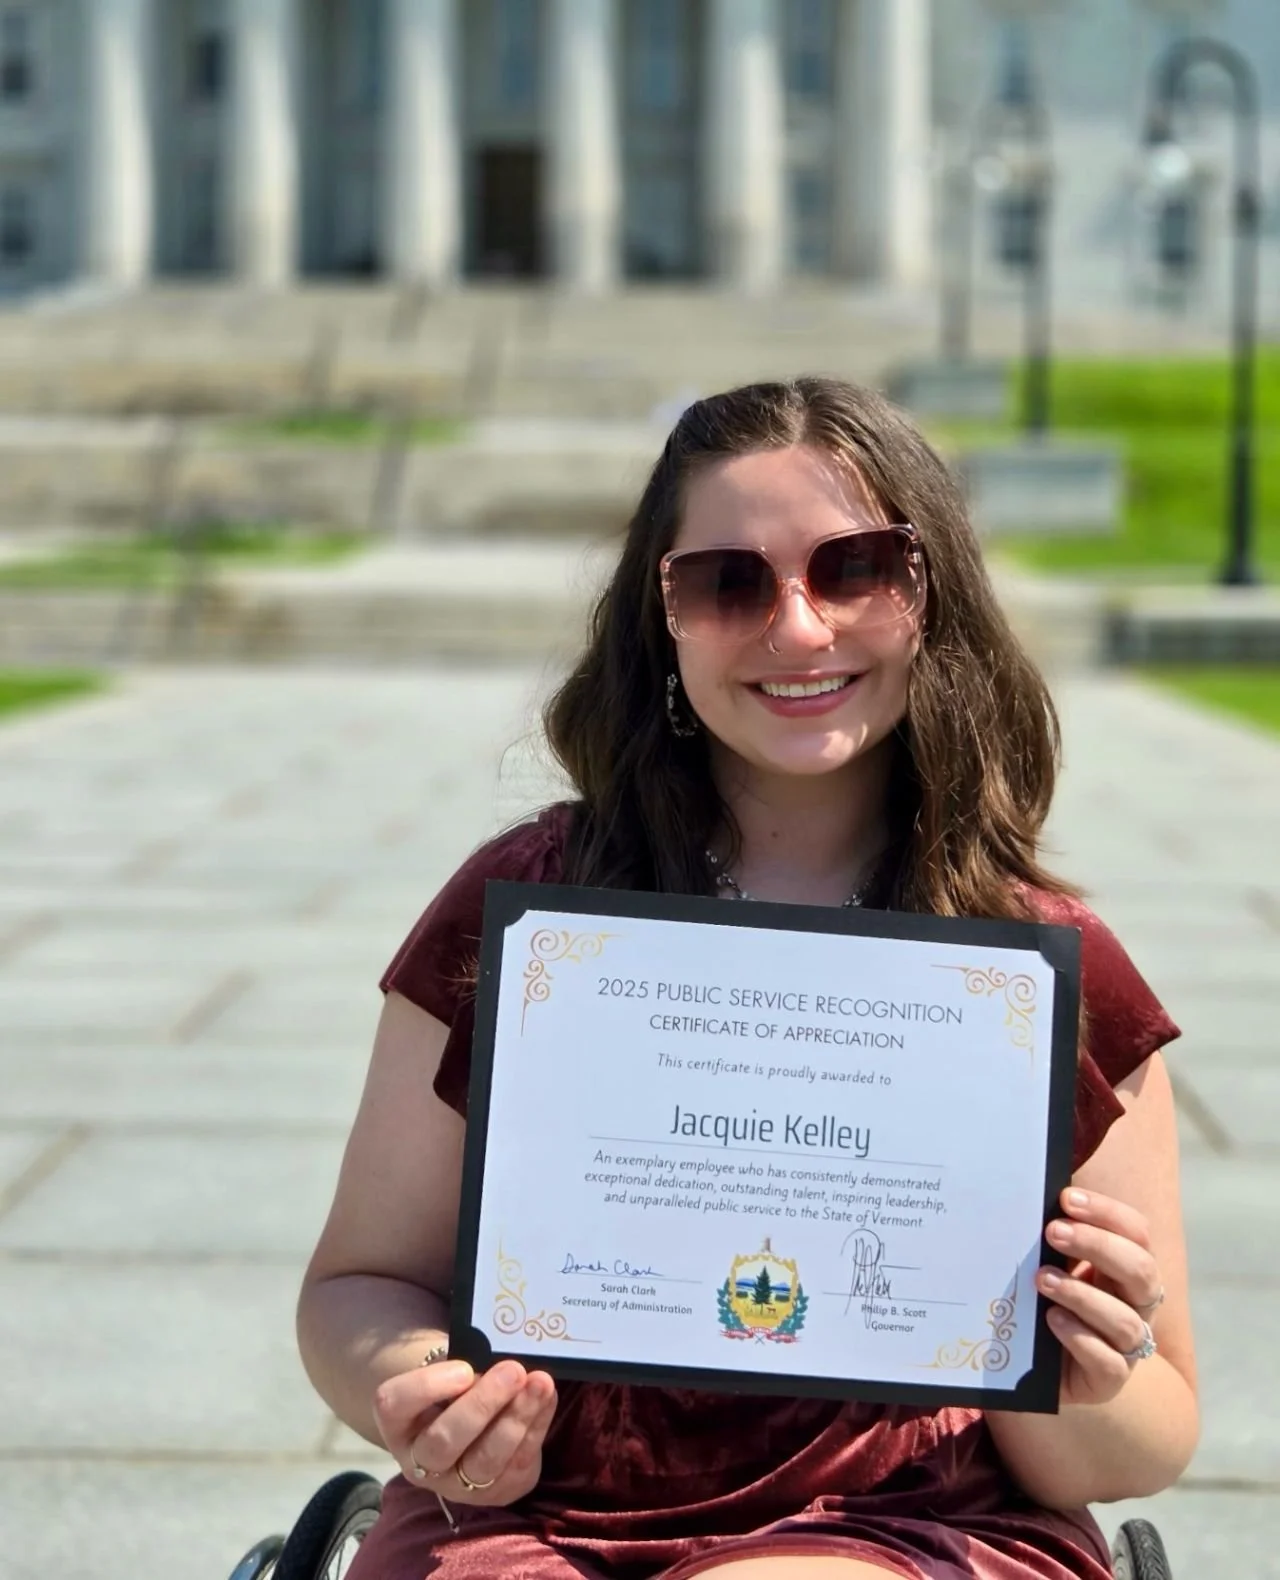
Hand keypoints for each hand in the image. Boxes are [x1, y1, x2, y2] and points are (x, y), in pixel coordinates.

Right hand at [373, 1357, 557, 1505]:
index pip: (394, 1406)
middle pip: (443, 1441)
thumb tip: (501, 1360)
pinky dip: (536, 1428)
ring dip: (517, 1419)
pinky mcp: (496, 1493)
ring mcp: (457, 1485)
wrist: (466, 1424)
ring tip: (541, 1383)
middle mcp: (420, 1462)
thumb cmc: (453, 1387)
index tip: (464, 1368)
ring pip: (484, 1461)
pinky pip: (517, 1464)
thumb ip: (465, 1366)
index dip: (426, 1388)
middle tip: (514, 1370)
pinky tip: (547, 1399)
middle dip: (482, 1404)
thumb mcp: (447, 1372)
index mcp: (398, 1423)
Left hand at [1038, 1187, 1163, 1408]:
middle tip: (1053, 1232)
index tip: (1066, 1199)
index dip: (1107, 1213)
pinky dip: (1080, 1338)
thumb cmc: (1049, 1300)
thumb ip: (1054, 1238)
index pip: (1136, 1232)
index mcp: (1127, 1268)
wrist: (1042, 1367)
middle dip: (1097, 1245)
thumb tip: (1028, 1198)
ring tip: (1042, 1279)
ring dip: (1082, 1295)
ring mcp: (1127, 1346)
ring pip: (1126, 1321)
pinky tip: (1052, 1320)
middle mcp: (1137, 1305)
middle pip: (1141, 1270)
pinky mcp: (1109, 1380)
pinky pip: (1108, 1363)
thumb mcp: (1054, 1264)